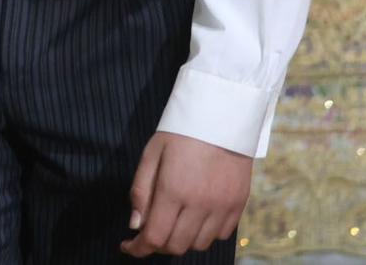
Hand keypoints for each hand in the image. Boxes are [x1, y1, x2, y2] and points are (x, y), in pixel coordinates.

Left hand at [121, 132, 251, 256]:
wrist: (222, 116)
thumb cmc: (179, 133)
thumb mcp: (151, 154)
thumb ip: (140, 191)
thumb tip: (135, 224)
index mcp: (173, 190)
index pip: (154, 237)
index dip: (138, 248)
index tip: (127, 246)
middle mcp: (200, 204)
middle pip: (176, 246)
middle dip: (157, 245)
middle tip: (149, 231)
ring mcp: (222, 207)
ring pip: (199, 244)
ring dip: (182, 240)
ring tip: (173, 222)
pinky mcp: (238, 205)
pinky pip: (220, 234)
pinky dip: (205, 233)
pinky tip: (196, 216)